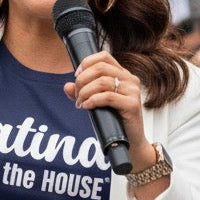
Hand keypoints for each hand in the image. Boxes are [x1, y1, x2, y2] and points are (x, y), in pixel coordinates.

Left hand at [62, 51, 151, 169]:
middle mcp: (130, 80)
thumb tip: (67, 86)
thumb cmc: (115, 121)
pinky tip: (86, 107)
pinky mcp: (132, 105)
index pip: (104, 57)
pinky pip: (107, 97)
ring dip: (85, 92)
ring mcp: (133, 91)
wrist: (131, 142)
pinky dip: (92, 100)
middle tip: (77, 95)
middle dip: (82, 80)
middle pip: (100, 68)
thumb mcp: (96, 103)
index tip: (76, 76)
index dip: (87, 63)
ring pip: (102, 82)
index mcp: (123, 74)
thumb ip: (82, 93)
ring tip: (80, 103)